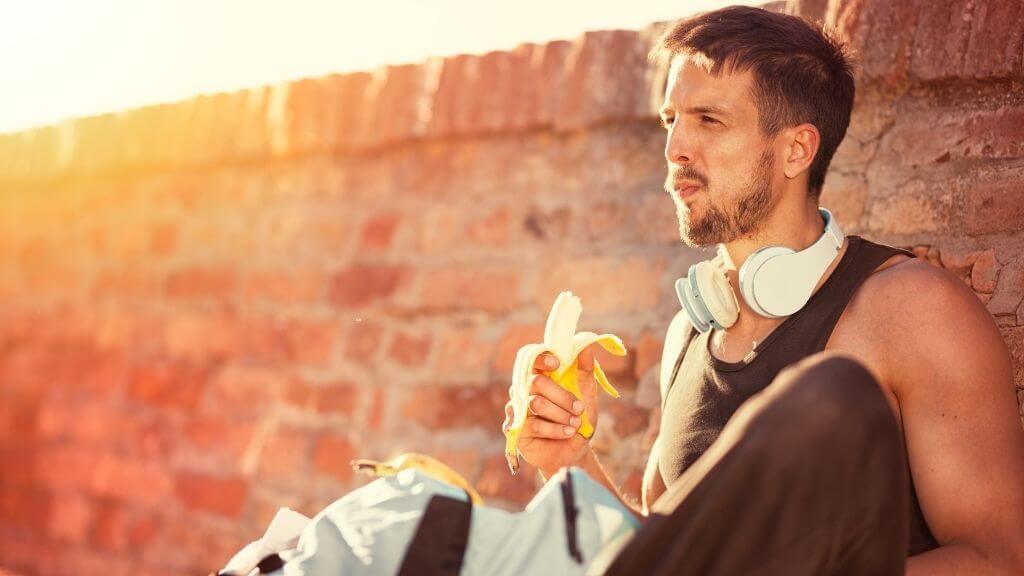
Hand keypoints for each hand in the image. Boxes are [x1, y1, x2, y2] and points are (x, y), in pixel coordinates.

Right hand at [502, 345, 599, 477]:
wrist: (574, 451)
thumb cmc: (578, 420)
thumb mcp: (587, 395)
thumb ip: (585, 371)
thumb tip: (587, 345)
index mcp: (540, 377)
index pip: (531, 359)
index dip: (541, 358)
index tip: (557, 364)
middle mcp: (524, 391)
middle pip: (536, 382)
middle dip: (562, 396)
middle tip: (579, 408)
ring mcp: (517, 410)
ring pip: (536, 404)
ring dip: (561, 415)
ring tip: (575, 424)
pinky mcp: (515, 430)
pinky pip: (533, 425)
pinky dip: (555, 429)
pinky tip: (568, 433)